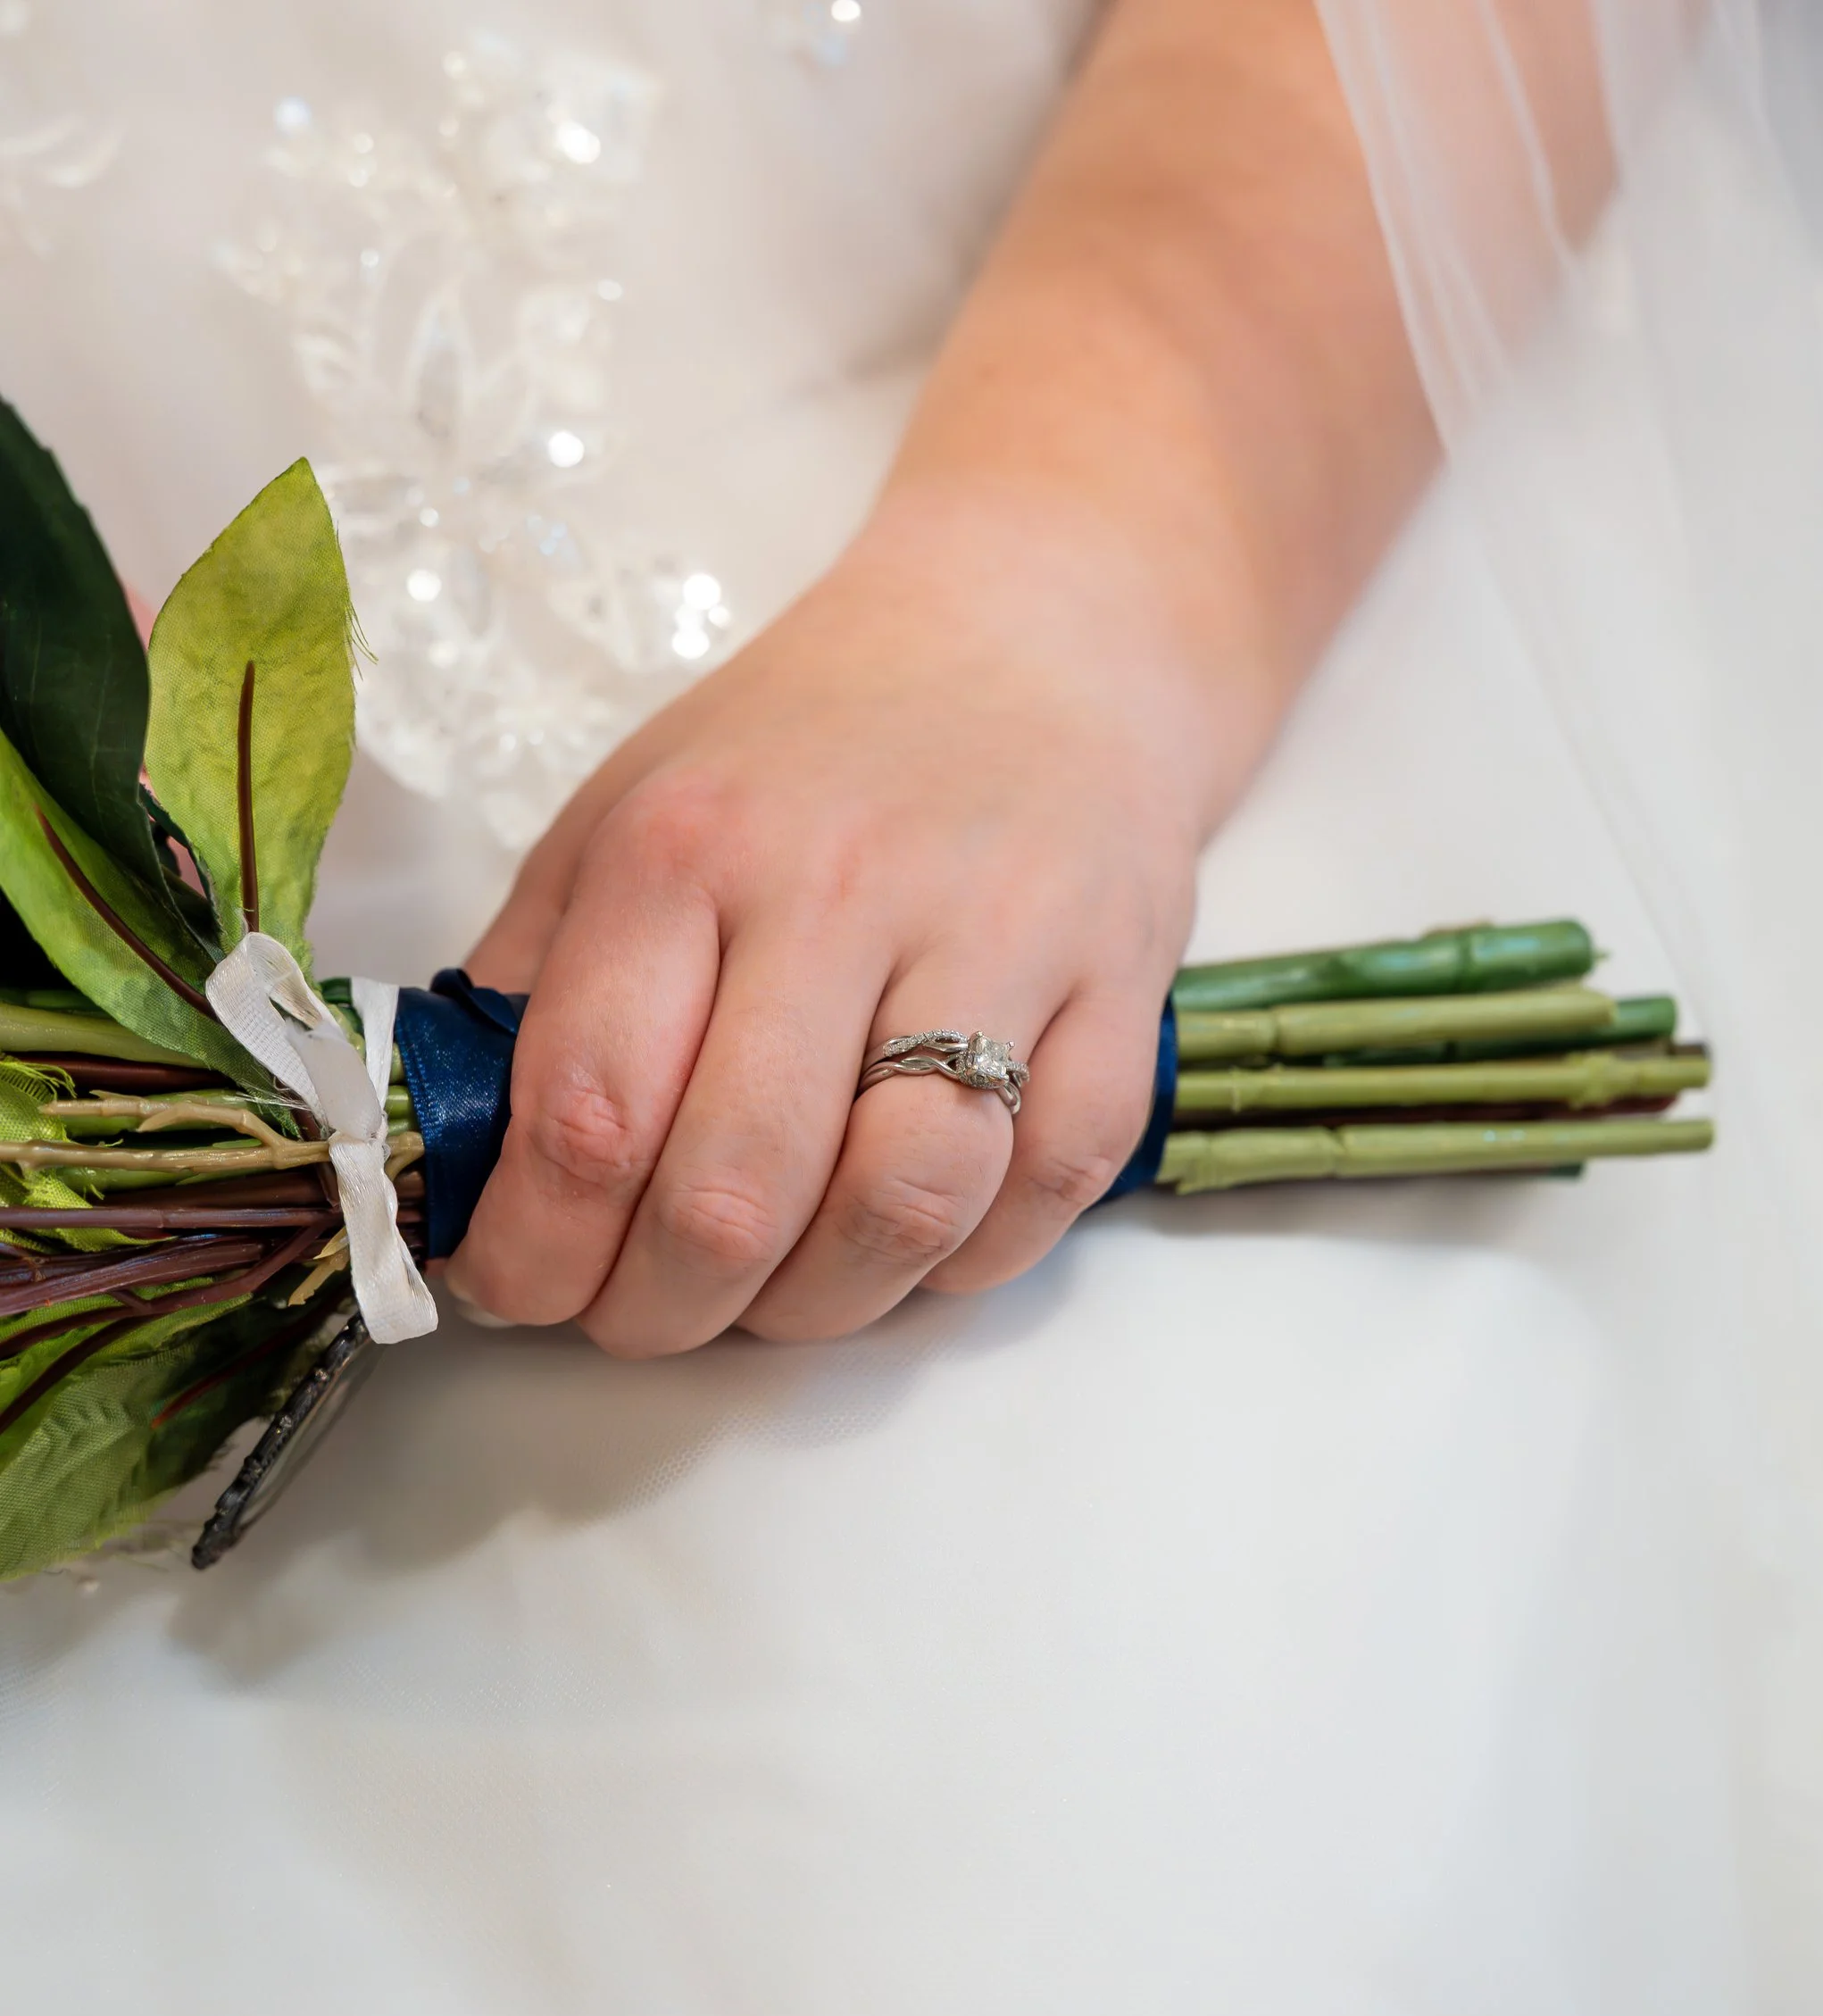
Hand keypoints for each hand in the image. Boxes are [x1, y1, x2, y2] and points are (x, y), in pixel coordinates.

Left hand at [444, 490, 1207, 1353]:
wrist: (1038, 642)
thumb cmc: (807, 754)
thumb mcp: (627, 815)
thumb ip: (533, 981)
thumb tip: (457, 1162)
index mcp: (687, 849)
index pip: (587, 1112)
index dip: (536, 1252)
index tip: (520, 1289)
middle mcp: (840, 890)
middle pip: (735, 1192)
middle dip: (664, 1309)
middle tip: (643, 1320)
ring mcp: (998, 942)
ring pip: (901, 1208)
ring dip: (819, 1307)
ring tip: (777, 1298)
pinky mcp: (1121, 991)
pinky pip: (1042, 1189)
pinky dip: (968, 1261)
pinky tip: (913, 1244)